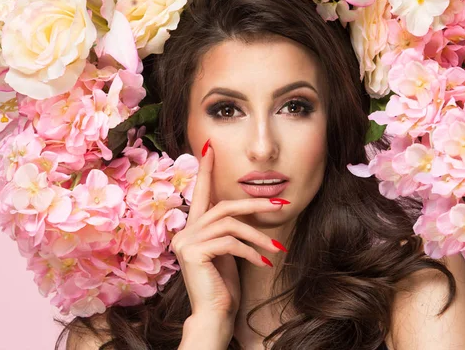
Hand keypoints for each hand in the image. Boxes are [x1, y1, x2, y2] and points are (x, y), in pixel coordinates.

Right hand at [169, 140, 286, 322]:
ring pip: (230, 224)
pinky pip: (229, 242)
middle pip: (223, 206)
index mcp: (192, 229)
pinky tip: (263, 262)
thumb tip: (246, 210)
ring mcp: (186, 242)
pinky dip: (250, 251)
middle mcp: (184, 232)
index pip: (200, 194)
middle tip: (280, 205)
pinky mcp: (193, 253)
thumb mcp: (229, 253)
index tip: (210, 147)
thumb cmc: (224, 287)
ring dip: (258, 235)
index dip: (205, 170)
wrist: (215, 317)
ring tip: (277, 247)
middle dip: (254, 204)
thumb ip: (229, 231)